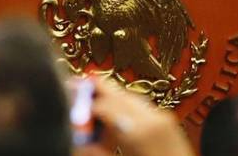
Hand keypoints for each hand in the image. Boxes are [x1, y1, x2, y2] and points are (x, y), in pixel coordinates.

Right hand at [76, 76, 194, 155]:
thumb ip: (96, 152)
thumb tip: (76, 141)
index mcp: (138, 132)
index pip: (103, 105)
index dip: (82, 103)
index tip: (69, 101)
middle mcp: (152, 118)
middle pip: (117, 94)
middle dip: (96, 90)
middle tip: (77, 87)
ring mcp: (163, 117)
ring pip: (130, 97)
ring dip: (111, 98)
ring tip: (94, 106)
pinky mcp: (169, 122)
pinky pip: (142, 106)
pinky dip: (126, 107)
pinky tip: (117, 118)